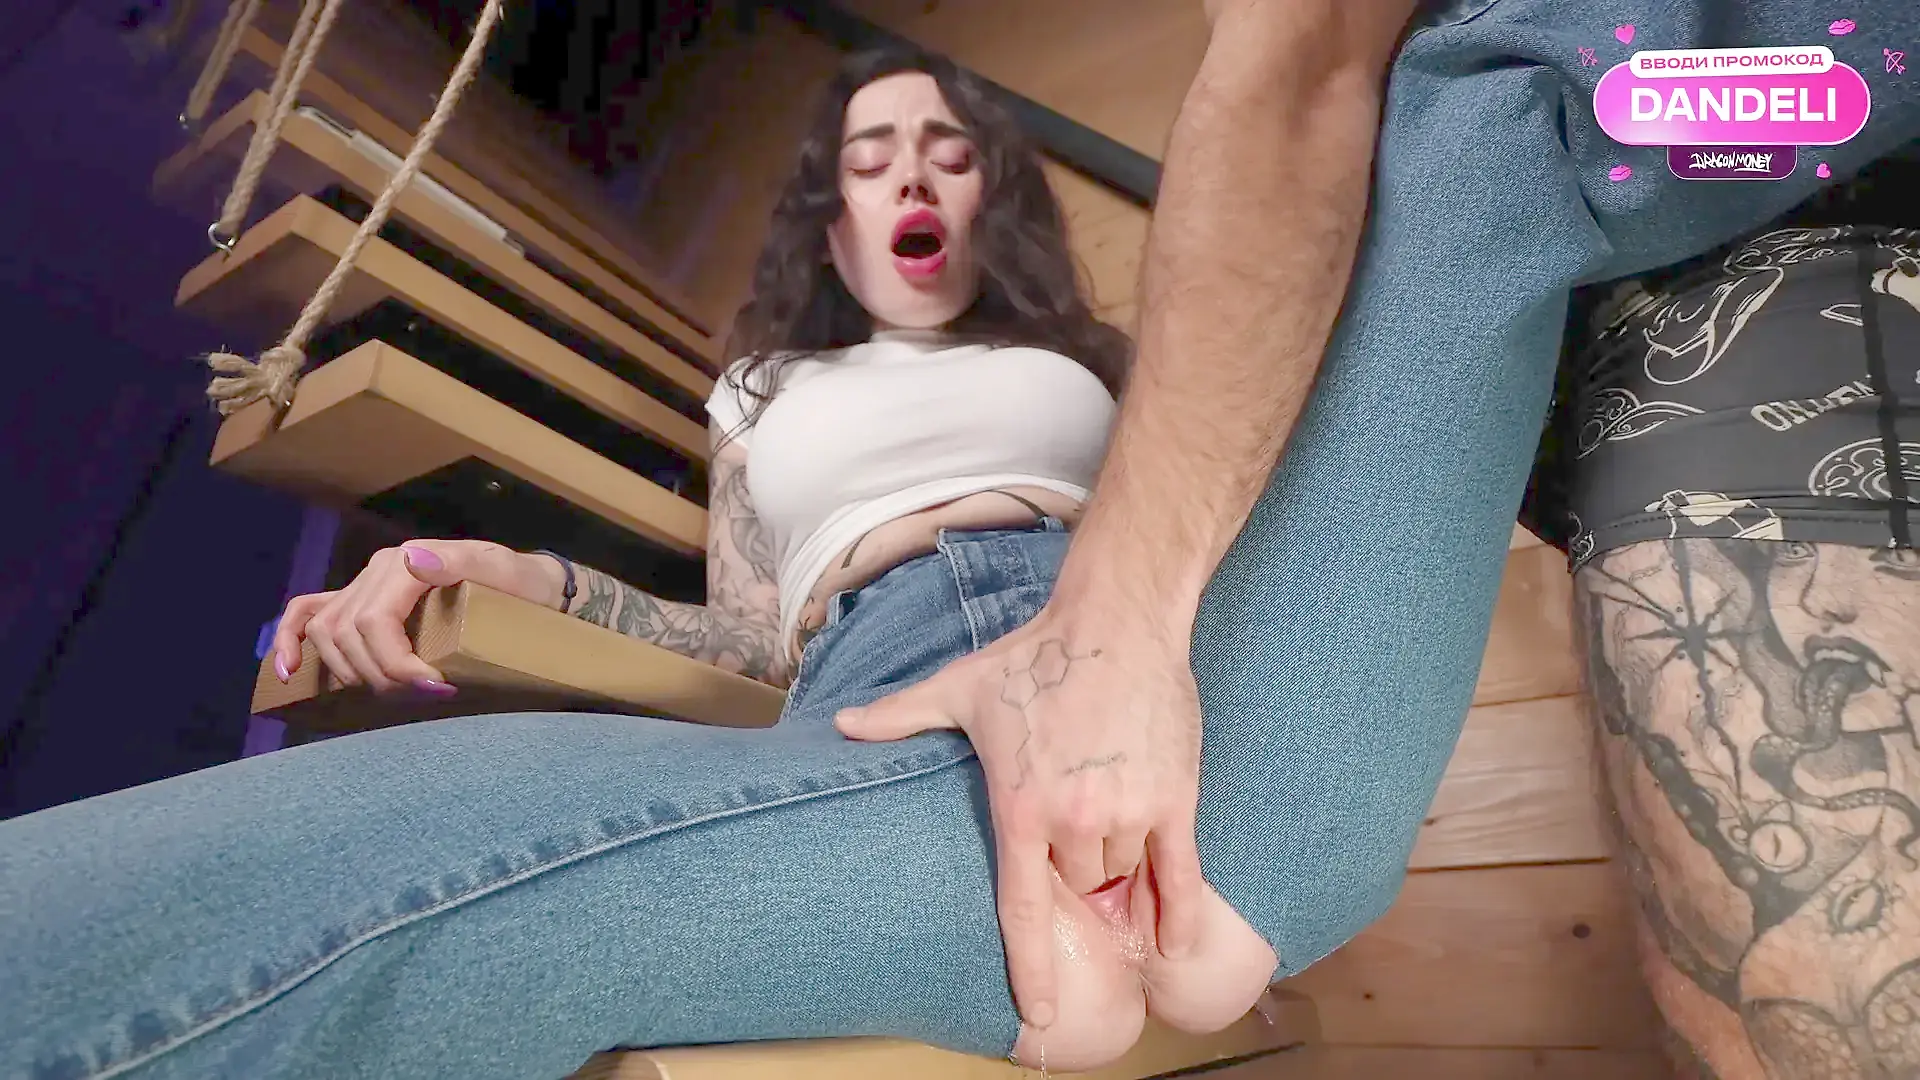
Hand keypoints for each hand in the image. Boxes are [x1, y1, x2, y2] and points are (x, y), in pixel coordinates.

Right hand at [270, 539, 564, 693]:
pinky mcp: (359, 599)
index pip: (374, 622)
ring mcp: (363, 583)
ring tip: (396, 692)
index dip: (394, 663)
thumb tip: (414, 559)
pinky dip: (291, 638)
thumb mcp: (505, 571)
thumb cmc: (522, 584)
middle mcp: (377, 569)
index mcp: (405, 561)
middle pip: (347, 633)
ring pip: (327, 632)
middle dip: (379, 675)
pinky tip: (289, 670)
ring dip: (352, 671)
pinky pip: (308, 613)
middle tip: (424, 696)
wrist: (530, 585)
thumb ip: (464, 562)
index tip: (434, 688)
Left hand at [833, 598, 1206, 1029]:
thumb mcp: (959, 688)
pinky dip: (1176, 911)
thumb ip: (901, 716)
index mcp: (1019, 807)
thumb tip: (843, 726)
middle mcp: (1073, 818)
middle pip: (1076, 885)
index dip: (1032, 967)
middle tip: (1068, 823)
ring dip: (1116, 871)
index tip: (1039, 1014)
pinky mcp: (1174, 797)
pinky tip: (1172, 947)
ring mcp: (1128, 809)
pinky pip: (1180, 874)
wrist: (1116, 619)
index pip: (1023, 909)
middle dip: (1071, 870)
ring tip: (1108, 826)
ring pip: (1121, 875)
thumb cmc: (1035, 655)